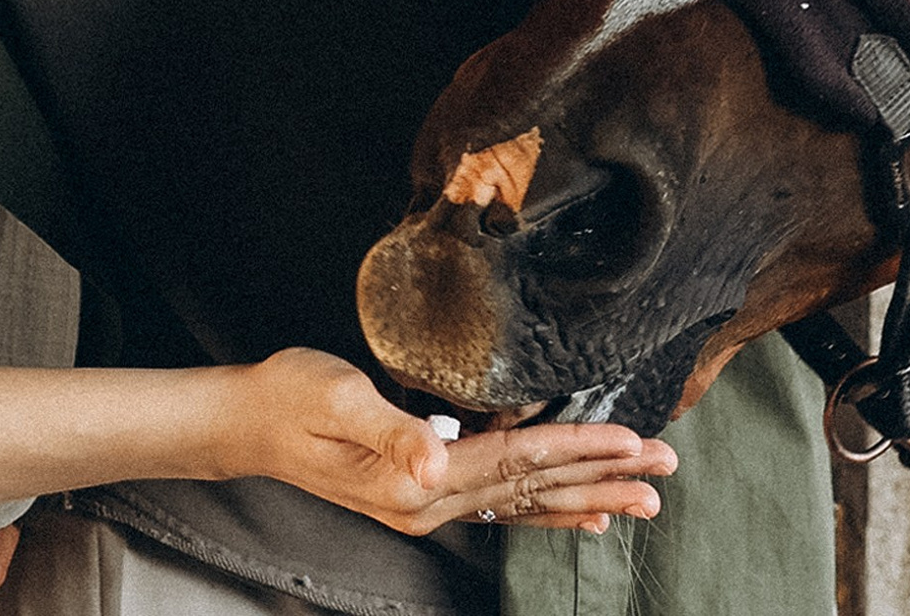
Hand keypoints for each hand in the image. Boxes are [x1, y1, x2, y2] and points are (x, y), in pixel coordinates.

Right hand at [218, 349, 675, 536]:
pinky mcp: (423, 493)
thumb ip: (390, 431)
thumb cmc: (290, 396)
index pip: (516, 462)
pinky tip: (580, 513)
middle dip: (602, 477)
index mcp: (415, 479)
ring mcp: (427, 505)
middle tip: (663, 470)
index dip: (576, 450)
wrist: (247, 421)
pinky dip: (545, 508)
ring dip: (586, 496)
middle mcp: (428, 502)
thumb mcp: (336, 398)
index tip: (631, 441)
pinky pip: (501, 506)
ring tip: (641, 497)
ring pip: (525, 501)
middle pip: (533, 488)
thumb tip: (433, 459)